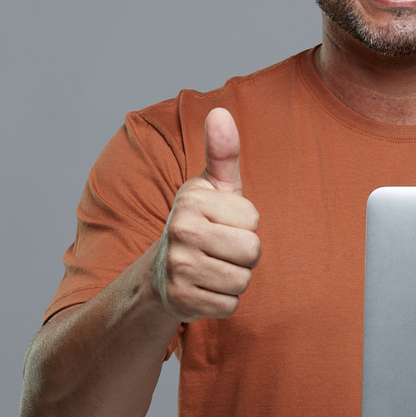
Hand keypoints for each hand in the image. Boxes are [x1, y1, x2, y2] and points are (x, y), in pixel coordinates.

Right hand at [151, 107, 260, 321]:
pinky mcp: (180, 300)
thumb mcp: (213, 186)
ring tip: (215, 267)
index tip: (224, 223)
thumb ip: (223, 151)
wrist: (162, 272)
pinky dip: (223, 301)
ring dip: (236, 278)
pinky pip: (229, 305)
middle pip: (252, 251)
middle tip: (222, 249)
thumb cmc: (202, 221)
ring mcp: (178, 267)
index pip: (253, 220)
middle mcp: (180, 231)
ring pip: (242, 280)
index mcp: (191, 200)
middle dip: (245, 254)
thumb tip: (221, 111)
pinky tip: (205, 288)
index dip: (246, 225)